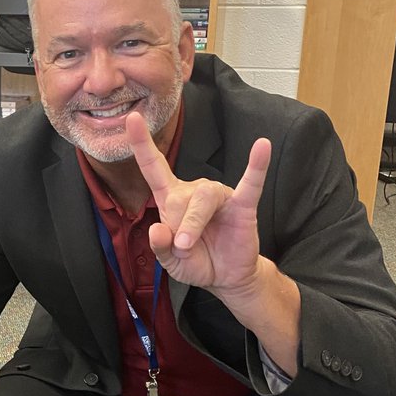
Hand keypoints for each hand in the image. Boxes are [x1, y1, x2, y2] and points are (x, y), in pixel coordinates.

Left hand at [124, 110, 270, 295]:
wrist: (226, 277)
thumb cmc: (196, 261)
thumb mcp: (170, 262)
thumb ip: (160, 248)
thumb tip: (157, 229)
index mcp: (172, 199)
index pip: (153, 166)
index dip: (142, 144)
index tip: (132, 118)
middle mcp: (195, 191)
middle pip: (179, 197)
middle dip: (177, 227)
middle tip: (182, 248)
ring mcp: (220, 196)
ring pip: (203, 198)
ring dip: (193, 223)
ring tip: (189, 245)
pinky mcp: (243, 205)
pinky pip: (252, 183)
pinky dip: (257, 166)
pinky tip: (262, 146)